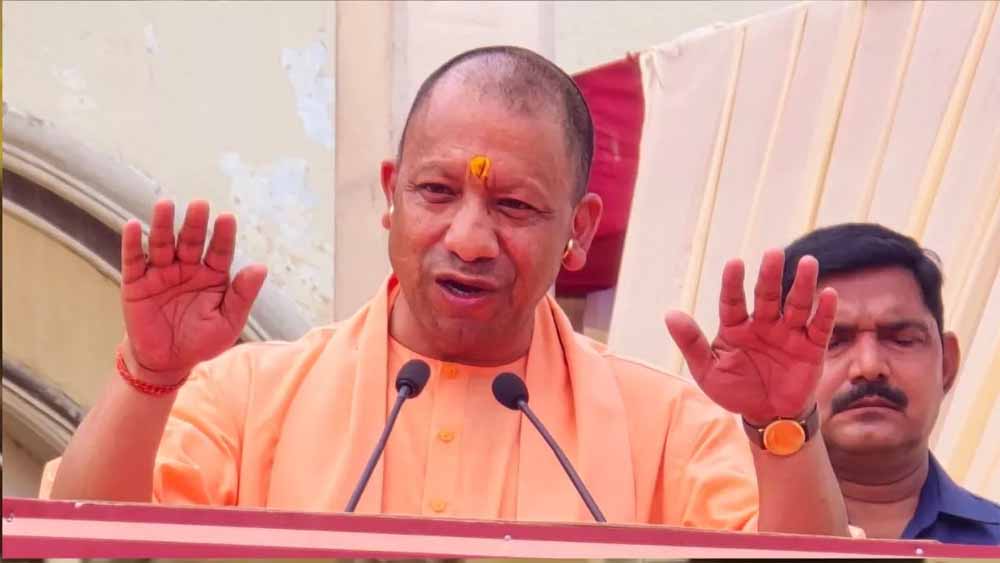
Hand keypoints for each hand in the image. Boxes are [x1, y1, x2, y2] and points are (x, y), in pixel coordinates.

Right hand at [120, 199, 266, 383]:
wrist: (167, 362)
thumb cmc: (201, 340)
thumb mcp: (228, 322)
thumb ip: (242, 295)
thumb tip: (261, 267)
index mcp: (213, 275)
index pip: (220, 251)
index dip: (223, 235)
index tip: (227, 218)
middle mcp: (187, 268)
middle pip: (191, 241)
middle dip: (195, 223)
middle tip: (199, 204)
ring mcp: (161, 273)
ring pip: (162, 244)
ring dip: (162, 225)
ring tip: (165, 205)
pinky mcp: (136, 283)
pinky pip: (133, 260)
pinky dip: (132, 243)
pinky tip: (132, 225)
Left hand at [665, 249, 836, 423]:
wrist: (766, 416)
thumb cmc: (734, 389)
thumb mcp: (707, 370)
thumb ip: (691, 342)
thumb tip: (669, 314)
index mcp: (736, 326)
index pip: (732, 300)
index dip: (733, 283)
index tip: (735, 263)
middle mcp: (763, 324)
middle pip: (767, 296)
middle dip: (770, 275)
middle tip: (773, 253)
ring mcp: (788, 334)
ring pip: (796, 305)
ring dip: (802, 284)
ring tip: (807, 262)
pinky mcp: (811, 348)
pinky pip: (819, 327)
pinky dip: (825, 311)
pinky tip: (828, 293)